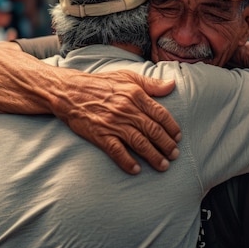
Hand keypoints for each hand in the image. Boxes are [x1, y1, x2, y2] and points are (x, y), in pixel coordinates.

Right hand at [55, 70, 179, 174]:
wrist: (70, 92)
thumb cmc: (101, 83)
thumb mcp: (127, 77)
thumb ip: (151, 83)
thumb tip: (172, 84)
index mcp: (135, 95)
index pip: (160, 114)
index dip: (172, 127)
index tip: (178, 137)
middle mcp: (126, 110)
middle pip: (153, 131)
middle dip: (167, 145)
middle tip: (175, 155)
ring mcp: (113, 123)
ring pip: (139, 143)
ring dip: (153, 156)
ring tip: (163, 165)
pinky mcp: (100, 135)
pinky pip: (117, 151)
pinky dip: (128, 162)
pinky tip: (136, 170)